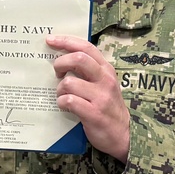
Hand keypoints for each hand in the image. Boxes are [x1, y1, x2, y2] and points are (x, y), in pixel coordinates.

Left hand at [47, 34, 130, 161]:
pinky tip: (64, 106)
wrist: (124, 134)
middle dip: (61, 63)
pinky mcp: (94, 113)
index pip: (86, 47)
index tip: (50, 39)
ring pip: (69, 82)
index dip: (66, 41)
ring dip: (59, 89)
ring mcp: (101, 97)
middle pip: (79, 59)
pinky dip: (61, 102)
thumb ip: (88, 70)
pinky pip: (70, 101)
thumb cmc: (108, 106)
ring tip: (62, 95)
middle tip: (57, 72)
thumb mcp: (104, 84)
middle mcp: (105, 80)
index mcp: (106, 70)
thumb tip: (63, 57)